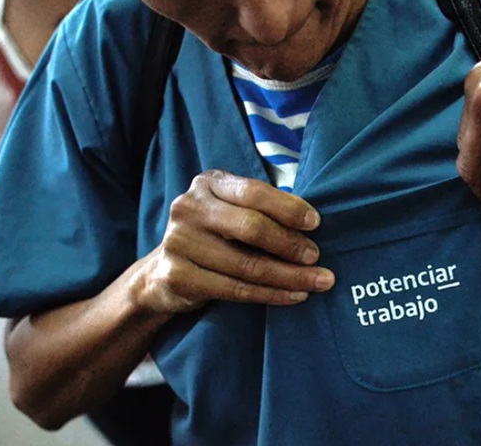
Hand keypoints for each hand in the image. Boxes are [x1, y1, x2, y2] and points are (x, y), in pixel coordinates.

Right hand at [136, 170, 334, 312]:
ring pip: (247, 265)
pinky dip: (271, 294)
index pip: (254, 192)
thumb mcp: (231, 211)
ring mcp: (179, 242)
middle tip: (316, 257)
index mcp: (208, 183)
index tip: (315, 224)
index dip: (288, 208)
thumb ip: (261, 209)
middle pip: (251, 228)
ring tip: (317, 282)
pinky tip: (294, 296)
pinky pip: (235, 289)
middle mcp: (189, 207)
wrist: (163, 272)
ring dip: (289, 276)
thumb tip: (311, 224)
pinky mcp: (177, 276)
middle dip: (290, 244)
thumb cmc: (214, 236)